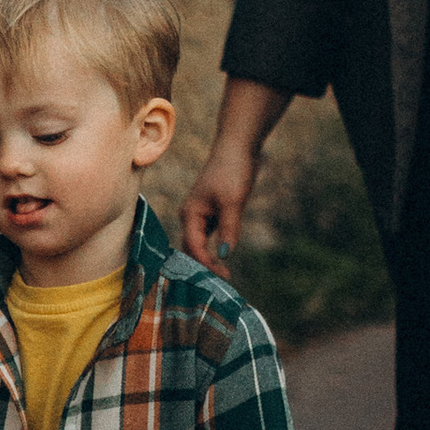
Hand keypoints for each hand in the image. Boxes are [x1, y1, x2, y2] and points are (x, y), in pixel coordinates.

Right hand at [181, 139, 258, 270]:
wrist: (238, 147)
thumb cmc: (232, 171)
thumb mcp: (232, 202)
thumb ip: (228, 229)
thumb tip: (224, 255)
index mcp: (191, 214)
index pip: (193, 247)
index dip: (205, 264)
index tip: (222, 276)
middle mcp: (192, 216)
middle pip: (192, 249)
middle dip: (203, 266)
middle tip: (222, 282)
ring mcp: (201, 214)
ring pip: (200, 244)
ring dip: (207, 260)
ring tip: (220, 276)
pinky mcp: (213, 212)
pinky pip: (209, 236)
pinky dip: (213, 248)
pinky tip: (221, 259)